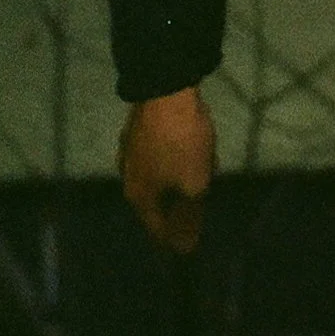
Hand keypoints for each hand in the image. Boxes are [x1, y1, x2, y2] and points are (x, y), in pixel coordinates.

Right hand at [118, 86, 215, 254]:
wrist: (167, 88)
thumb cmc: (181, 142)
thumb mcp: (193, 184)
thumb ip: (189, 218)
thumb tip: (185, 248)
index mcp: (138, 195)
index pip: (157, 229)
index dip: (176, 239)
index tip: (194, 242)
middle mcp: (128, 176)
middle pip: (158, 202)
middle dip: (183, 202)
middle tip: (206, 192)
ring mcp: (130, 152)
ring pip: (161, 177)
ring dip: (183, 176)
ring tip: (207, 162)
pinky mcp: (138, 132)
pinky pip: (161, 157)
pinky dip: (178, 158)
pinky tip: (195, 145)